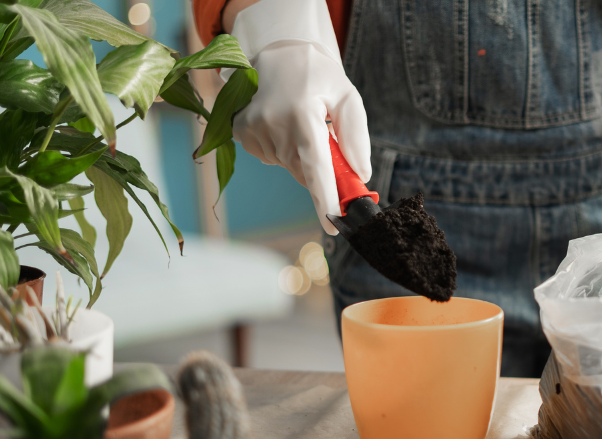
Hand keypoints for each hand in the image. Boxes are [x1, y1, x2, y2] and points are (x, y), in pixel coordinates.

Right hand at [227, 0, 370, 234]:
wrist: (277, 52)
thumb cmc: (318, 75)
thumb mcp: (346, 96)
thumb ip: (356, 136)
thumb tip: (361, 175)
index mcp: (301, 113)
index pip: (315, 166)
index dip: (324, 198)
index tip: (333, 224)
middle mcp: (272, 124)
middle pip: (304, 172)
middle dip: (322, 174)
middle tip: (331, 151)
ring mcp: (252, 129)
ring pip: (289, 167)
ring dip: (301, 157)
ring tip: (301, 123)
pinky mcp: (240, 132)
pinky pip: (271, 158)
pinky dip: (283, 150)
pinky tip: (283, 125)